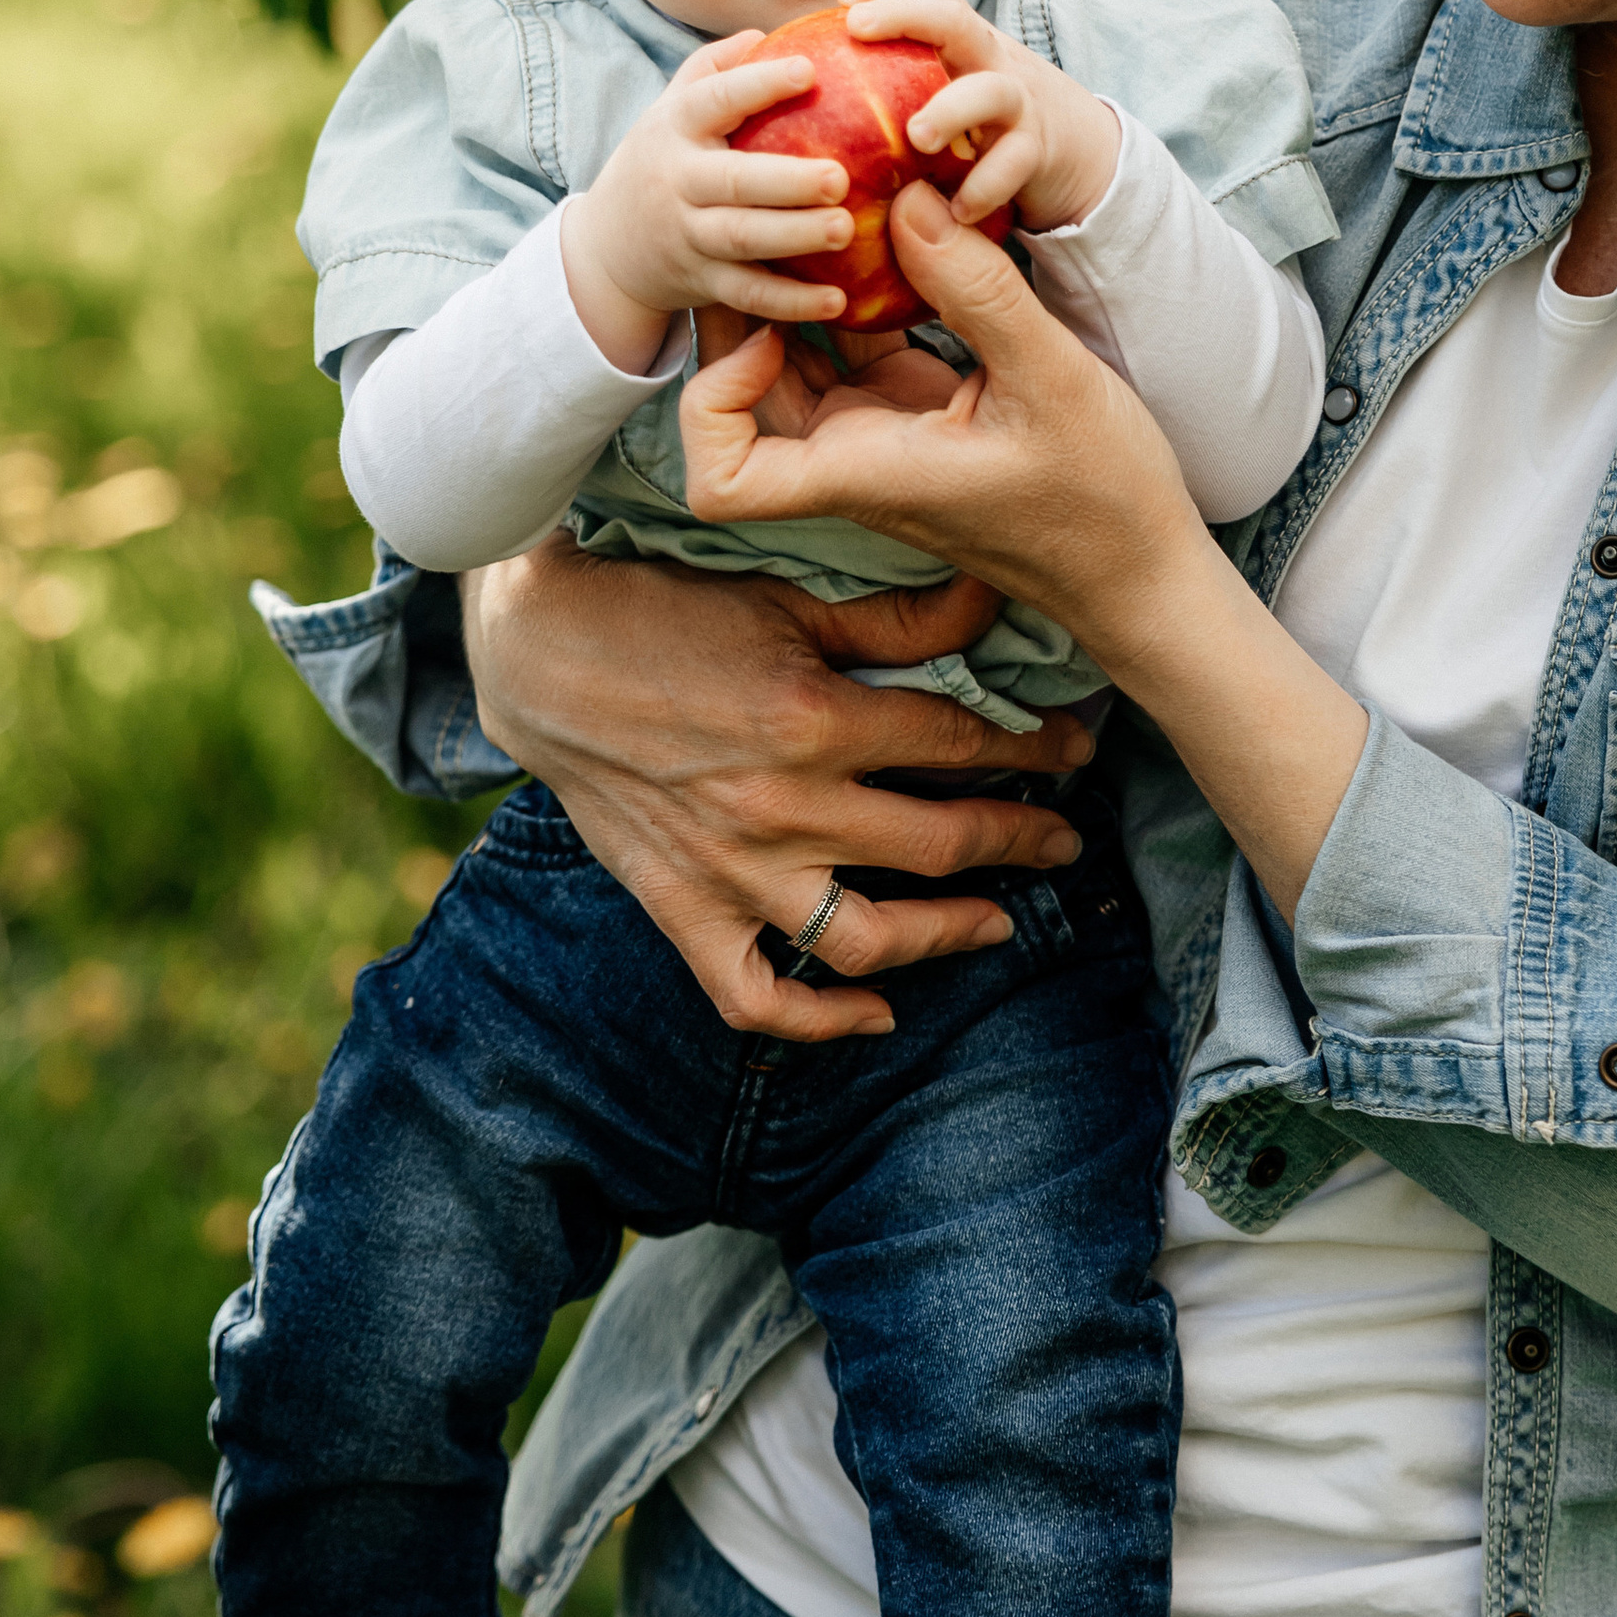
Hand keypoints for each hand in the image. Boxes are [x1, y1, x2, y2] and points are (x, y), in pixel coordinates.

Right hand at [460, 538, 1097, 1040]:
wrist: (541, 656)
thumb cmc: (666, 610)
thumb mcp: (787, 597)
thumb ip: (896, 617)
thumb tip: (995, 599)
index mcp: (813, 718)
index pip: (959, 744)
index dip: (1034, 750)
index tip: (1075, 750)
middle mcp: (780, 806)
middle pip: (938, 845)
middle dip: (1020, 842)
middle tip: (1065, 839)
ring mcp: (731, 871)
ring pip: (868, 937)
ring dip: (949, 936)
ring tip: (999, 921)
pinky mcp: (684, 911)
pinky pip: (758, 998)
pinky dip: (822, 1020)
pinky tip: (879, 1011)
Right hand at [560, 34, 858, 369]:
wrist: (607, 247)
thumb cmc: (664, 160)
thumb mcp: (673, 107)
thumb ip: (715, 68)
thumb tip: (768, 31)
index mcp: (677, 127)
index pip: (714, 99)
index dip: (758, 84)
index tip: (808, 71)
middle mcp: (679, 180)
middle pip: (731, 181)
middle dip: (785, 181)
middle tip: (840, 177)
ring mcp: (689, 235)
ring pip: (740, 239)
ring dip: (793, 237)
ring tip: (845, 230)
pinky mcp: (702, 282)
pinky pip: (747, 293)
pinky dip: (790, 302)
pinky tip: (838, 300)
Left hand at [680, 180, 1199, 640]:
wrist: (1138, 565)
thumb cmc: (1101, 498)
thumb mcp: (1049, 378)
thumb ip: (976, 288)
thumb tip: (906, 197)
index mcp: (861, 473)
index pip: (720, 478)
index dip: (712, 402)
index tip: (771, 336)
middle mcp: (848, 459)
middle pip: (735, 399)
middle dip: (742, 313)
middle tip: (776, 229)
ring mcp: (873, 435)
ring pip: (788, 365)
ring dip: (793, 297)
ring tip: (818, 218)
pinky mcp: (906, 412)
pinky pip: (847, 350)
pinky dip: (847, 298)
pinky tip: (878, 237)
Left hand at [834, 0, 1120, 232]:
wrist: (1078, 148)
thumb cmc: (984, 117)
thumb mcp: (948, 80)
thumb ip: (897, 70)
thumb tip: (815, 54)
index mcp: (961, 42)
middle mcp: (988, 60)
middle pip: (954, 20)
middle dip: (905, 14)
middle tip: (857, 28)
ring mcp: (1016, 104)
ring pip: (990, 91)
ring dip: (951, 109)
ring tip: (918, 137)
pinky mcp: (1036, 152)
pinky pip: (1013, 163)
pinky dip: (985, 186)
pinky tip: (956, 210)